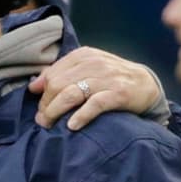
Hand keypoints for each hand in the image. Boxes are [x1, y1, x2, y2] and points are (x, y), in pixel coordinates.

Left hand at [28, 47, 163, 130]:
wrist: (146, 84)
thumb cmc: (111, 79)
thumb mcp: (87, 69)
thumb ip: (61, 74)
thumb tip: (34, 85)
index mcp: (83, 56)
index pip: (53, 74)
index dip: (43, 94)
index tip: (40, 109)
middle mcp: (94, 64)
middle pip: (58, 85)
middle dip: (46, 105)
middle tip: (43, 120)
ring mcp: (106, 78)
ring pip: (71, 94)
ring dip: (55, 112)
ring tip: (49, 125)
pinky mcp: (118, 94)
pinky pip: (94, 105)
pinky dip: (80, 116)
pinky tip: (71, 126)